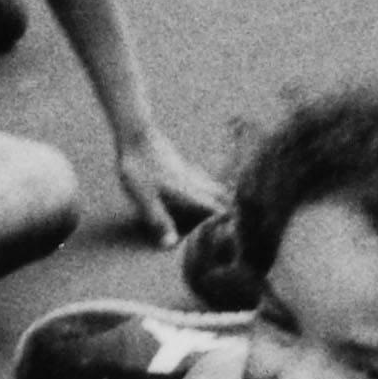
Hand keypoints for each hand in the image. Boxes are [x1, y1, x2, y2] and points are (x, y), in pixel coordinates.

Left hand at [108, 129, 229, 243]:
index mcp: (188, 192)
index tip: (241, 231)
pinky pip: (202, 177)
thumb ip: (159, 220)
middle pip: (220, 195)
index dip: (227, 220)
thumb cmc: (138, 168)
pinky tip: (205, 184)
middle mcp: (193, 181)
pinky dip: (210, 185)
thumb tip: (171, 244)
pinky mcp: (180, 163)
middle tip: (242, 221)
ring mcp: (187, 170)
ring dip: (222, 195)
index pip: (215, 208)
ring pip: (212, 184)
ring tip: (231, 205)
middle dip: (231, 207)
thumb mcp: (145, 198)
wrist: (135, 133)